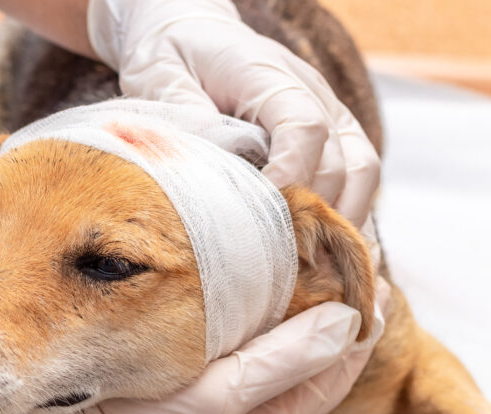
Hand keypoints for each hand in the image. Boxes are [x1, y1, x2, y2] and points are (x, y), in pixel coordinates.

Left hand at [86, 0, 380, 234]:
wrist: (192, 33)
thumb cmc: (173, 56)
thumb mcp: (160, 75)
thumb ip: (183, 115)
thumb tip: (210, 164)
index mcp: (269, 76)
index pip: (305, 128)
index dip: (292, 177)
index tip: (265, 217)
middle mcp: (313, 93)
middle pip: (343, 162)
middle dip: (318, 216)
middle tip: (281, 263)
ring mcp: (329, 114)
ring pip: (362, 174)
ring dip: (342, 224)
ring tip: (310, 272)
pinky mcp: (330, 135)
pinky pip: (356, 179)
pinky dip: (344, 218)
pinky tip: (319, 258)